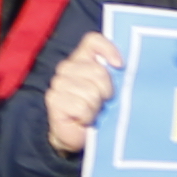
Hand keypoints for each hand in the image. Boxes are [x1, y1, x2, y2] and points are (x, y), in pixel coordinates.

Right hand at [42, 30, 120, 159]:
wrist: (77, 136)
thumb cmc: (97, 111)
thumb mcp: (110, 91)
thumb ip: (115, 75)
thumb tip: (122, 65)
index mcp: (82, 60)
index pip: (92, 41)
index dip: (108, 49)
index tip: (120, 66)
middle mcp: (67, 67)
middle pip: (98, 71)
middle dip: (106, 92)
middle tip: (102, 103)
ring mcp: (58, 83)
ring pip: (91, 92)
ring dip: (96, 107)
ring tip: (93, 112)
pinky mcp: (54, 99)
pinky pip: (82, 107)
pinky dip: (88, 117)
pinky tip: (83, 120)